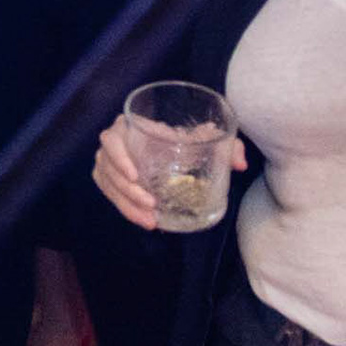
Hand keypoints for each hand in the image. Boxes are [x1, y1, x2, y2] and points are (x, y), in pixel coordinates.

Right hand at [95, 114, 244, 231]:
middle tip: (151, 205)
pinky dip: (124, 208)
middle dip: (126, 191)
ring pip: (107, 184)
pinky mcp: (111, 178)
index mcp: (132, 126)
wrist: (177, 147)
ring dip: (125, 203)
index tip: (136, 176)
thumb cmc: (188, 138)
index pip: (111, 138)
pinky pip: (109, 193)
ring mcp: (110, 162)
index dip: (118, 157)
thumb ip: (227, 145)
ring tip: (149, 219)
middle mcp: (116, 143)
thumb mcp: (208, 138)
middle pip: (106, 167)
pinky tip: (142, 219)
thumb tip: (239, 164)